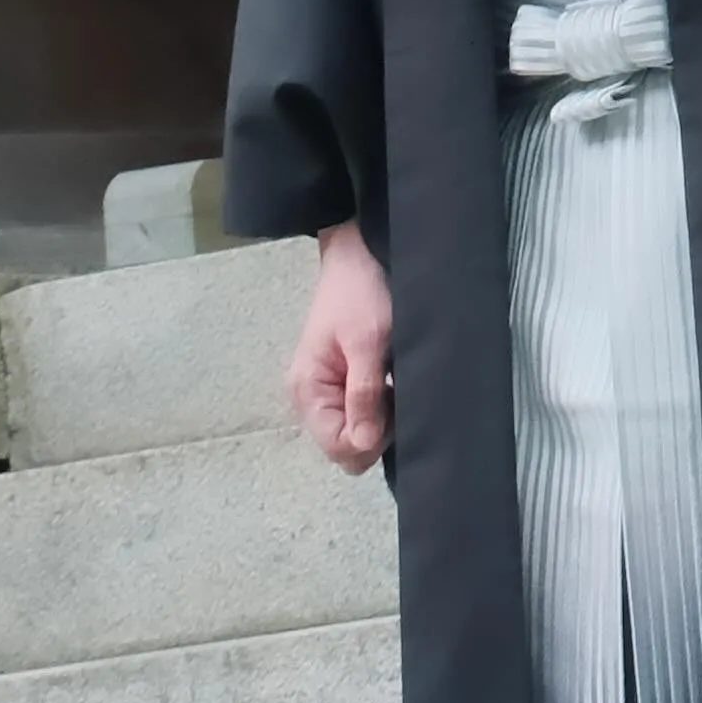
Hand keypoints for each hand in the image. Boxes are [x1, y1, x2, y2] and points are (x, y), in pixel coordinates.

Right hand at [288, 220, 392, 470]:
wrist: (356, 253)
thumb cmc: (362, 292)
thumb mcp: (368, 341)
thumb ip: (364, 394)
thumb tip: (363, 445)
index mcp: (308, 392)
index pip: (339, 449)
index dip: (371, 439)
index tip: (393, 409)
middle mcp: (311, 399)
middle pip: (346, 446)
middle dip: (375, 430)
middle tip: (394, 391)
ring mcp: (326, 392)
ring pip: (356, 432)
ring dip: (380, 416)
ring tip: (393, 379)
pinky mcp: (341, 382)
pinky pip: (361, 413)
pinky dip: (380, 404)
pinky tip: (391, 380)